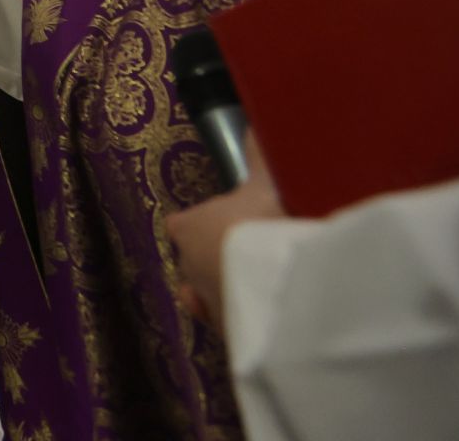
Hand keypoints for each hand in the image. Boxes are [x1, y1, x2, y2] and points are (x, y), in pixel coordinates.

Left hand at [168, 137, 282, 327]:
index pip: (181, 225)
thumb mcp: (266, 184)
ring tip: (265, 283)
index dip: (198, 224)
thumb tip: (258, 123)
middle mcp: (190, 268)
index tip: (225, 221)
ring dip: (231, 290)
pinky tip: (269, 313)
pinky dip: (247, 318)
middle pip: (197, 262)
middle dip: (220, 258)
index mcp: (190, 228)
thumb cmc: (263, 224)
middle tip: (256, 252)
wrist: (277, 282)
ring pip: (212, 297)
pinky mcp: (231, 335)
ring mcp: (208, 305)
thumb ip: (260, 155)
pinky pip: (233, 325)